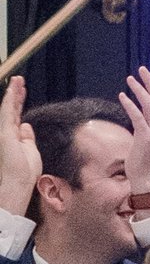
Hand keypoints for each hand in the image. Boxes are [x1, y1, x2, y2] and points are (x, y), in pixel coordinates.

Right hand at [0, 77, 35, 222]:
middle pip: (12, 110)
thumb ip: (28, 137)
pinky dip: (11, 99)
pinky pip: (7, 111)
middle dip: (16, 94)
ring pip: (8, 108)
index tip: (23, 91)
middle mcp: (7, 133)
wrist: (17, 183)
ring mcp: (4, 132)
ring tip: (18, 79)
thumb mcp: (31, 151)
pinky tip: (14, 88)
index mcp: (15, 138)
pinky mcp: (4, 132)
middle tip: (20, 80)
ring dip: (14, 93)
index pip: (17, 116)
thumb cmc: (25, 173)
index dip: (19, 103)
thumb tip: (26, 125)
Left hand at [119, 65, 149, 201]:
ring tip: (129, 80)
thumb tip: (143, 107)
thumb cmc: (146, 154)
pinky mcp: (145, 138)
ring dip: (139, 89)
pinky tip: (122, 96)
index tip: (149, 74)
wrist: (147, 175)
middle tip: (141, 69)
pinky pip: (137, 116)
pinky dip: (130, 104)